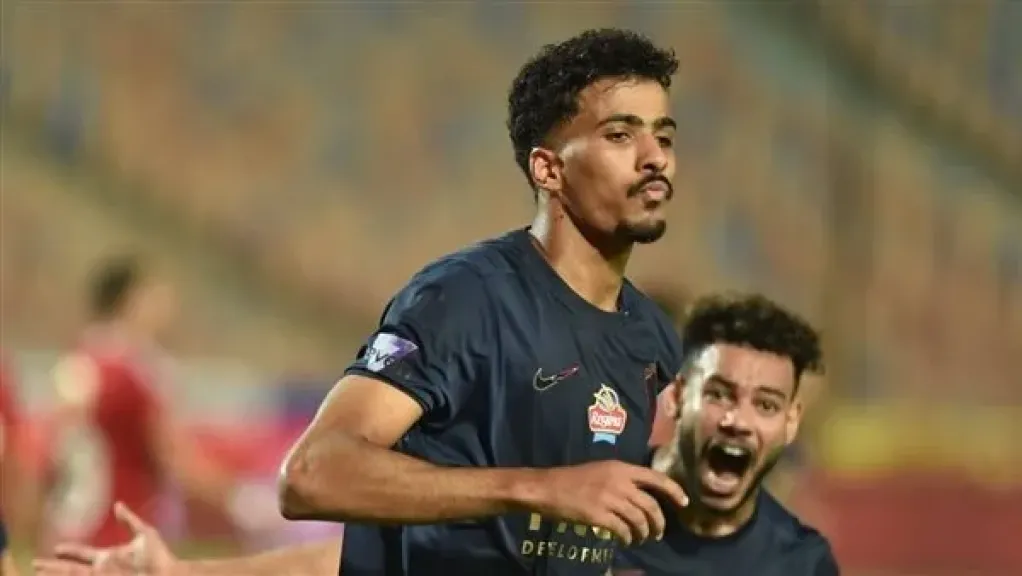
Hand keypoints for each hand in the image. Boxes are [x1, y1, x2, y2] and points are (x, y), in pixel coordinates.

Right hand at [33, 502, 177, 575]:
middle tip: (35, 565)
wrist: (169, 574)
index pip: (82, 554)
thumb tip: (117, 505)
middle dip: (53, 568)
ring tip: (39, 574)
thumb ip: (130, 520)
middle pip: (71, 569)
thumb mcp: (145, 534)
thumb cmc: (160, 557)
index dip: (69, 551)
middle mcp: (103, 570)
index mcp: (108, 557)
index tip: (56, 548)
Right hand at [528, 460, 687, 544]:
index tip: (684, 503)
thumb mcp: (600, 470)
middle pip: (650, 505)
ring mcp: (609, 498)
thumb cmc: (572, 479)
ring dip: (643, 533)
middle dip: (658, 522)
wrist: (547, 487)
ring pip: (638, 520)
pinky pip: (622, 530)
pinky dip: (627, 538)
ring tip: (641, 539)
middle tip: (658, 533)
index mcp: (621, 468)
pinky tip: (625, 540)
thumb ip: (621, 480)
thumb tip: (641, 497)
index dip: (673, 491)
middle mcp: (619, 481)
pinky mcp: (598, 515)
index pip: (655, 478)